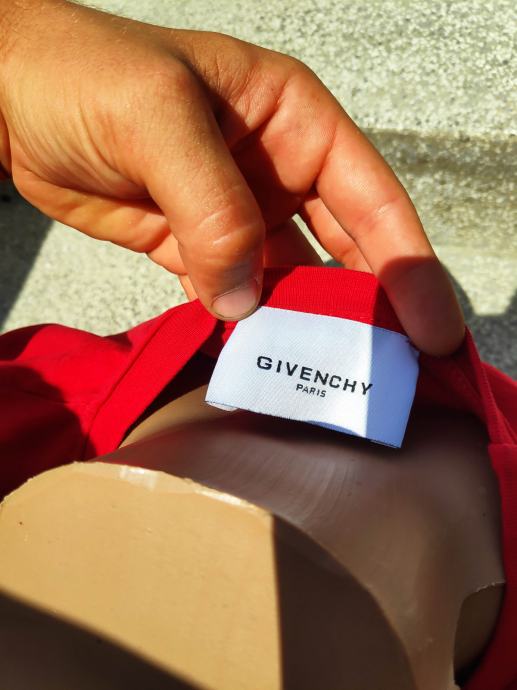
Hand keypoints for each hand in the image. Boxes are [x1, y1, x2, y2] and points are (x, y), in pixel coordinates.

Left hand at [0, 0, 463, 353]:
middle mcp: (276, 169)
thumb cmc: (85, 74)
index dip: (408, 264)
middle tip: (396, 370)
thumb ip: (212, 205)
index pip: (371, 197)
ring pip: (290, 280)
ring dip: (308, 326)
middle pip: (344, 248)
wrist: (10, 101)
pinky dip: (251, 327)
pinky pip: (236, 295)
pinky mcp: (194, 248)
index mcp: (292, 120)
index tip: (433, 326)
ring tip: (332, 378)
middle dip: (372, 306)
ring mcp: (236, 213)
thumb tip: (244, 297)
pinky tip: (266, 360)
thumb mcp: (158, 118)